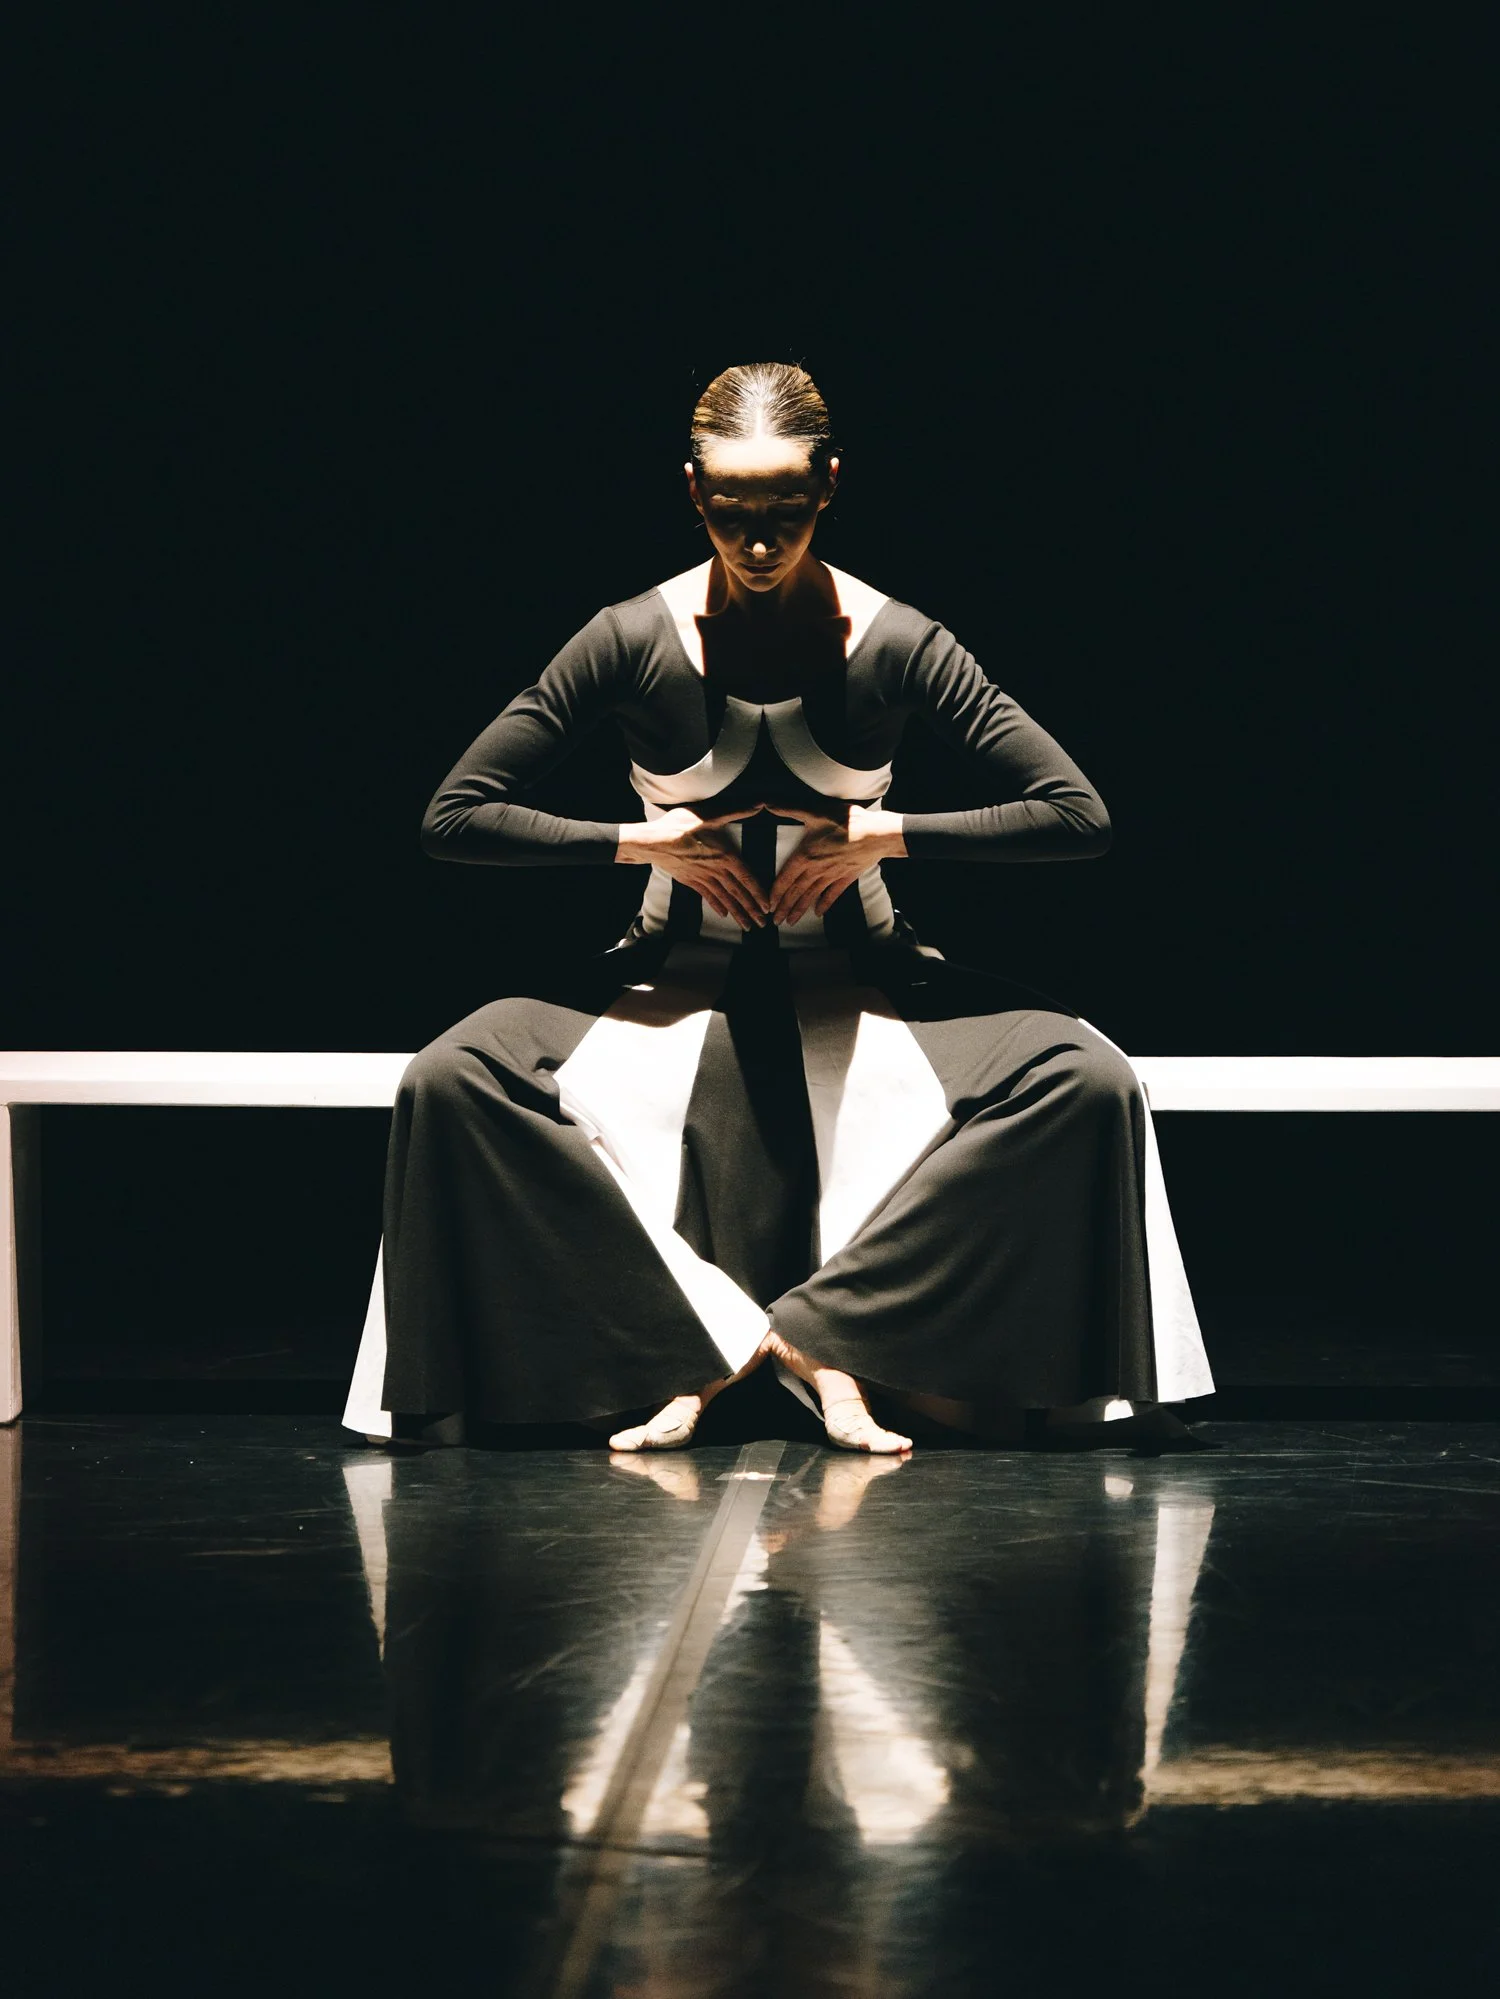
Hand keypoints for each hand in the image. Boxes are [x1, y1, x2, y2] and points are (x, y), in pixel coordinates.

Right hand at [614, 805, 769, 929]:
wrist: (653, 841)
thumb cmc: (680, 826)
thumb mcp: (709, 815)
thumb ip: (735, 811)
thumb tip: (759, 804)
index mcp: (725, 856)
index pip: (747, 878)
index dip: (758, 893)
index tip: (767, 907)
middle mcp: (716, 870)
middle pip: (738, 893)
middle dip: (751, 910)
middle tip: (763, 925)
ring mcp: (702, 877)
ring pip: (724, 898)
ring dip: (737, 913)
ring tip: (747, 926)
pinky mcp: (690, 880)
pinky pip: (707, 896)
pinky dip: (717, 905)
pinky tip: (723, 914)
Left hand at [766, 804, 906, 925]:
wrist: (876, 834)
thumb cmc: (846, 820)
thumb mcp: (815, 811)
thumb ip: (789, 809)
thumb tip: (766, 803)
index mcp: (805, 856)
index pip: (785, 879)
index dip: (775, 894)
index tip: (768, 906)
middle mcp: (816, 869)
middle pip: (796, 892)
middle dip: (784, 908)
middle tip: (775, 922)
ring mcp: (831, 875)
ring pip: (811, 896)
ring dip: (800, 910)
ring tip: (791, 923)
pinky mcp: (846, 877)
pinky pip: (832, 895)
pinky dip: (825, 904)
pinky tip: (818, 914)